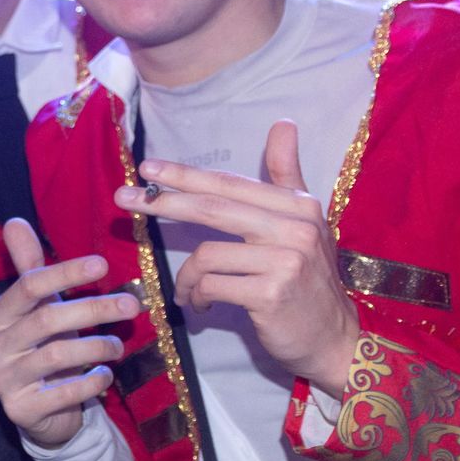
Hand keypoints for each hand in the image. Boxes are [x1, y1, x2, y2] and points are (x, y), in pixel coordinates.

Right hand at [0, 219, 140, 447]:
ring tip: (118, 346)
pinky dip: (92, 381)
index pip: (28, 286)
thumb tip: (15, 221)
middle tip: (132, 305)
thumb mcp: (39, 308)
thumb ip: (30, 268)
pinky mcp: (21, 411)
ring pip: (56, 354)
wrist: (42, 411)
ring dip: (97, 346)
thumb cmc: (44, 348)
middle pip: (46, 318)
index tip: (103, 266)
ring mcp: (3, 381)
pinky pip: (64, 392)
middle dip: (94, 308)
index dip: (66, 273)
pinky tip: (104, 375)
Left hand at [113, 120, 358, 394]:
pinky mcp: (270, 295)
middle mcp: (294, 228)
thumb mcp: (305, 223)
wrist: (334, 338)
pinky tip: (201, 305)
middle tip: (124, 199)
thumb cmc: (309, 280)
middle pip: (213, 208)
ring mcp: (284, 262)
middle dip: (163, 202)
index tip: (147, 168)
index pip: (230, 183)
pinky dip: (196, 296)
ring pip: (206, 255)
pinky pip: (211, 286)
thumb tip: (283, 121)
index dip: (186, 174)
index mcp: (297, 206)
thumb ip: (286, 175)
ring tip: (187, 291)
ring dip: (185, 277)